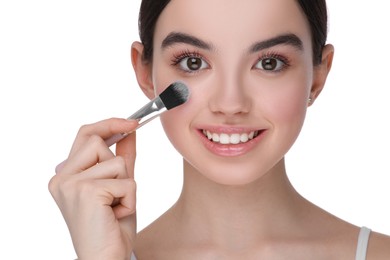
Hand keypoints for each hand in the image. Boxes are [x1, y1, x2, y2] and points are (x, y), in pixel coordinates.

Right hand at [49, 118, 137, 259]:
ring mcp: (71, 184)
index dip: (109, 124)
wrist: (106, 258)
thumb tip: (130, 132)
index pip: (86, 135)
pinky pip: (126, 181)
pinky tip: (116, 215)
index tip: (132, 123)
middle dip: (117, 166)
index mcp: (65, 175)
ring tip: (113, 207)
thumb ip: (122, 158)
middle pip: (99, 143)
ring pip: (117, 161)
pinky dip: (130, 199)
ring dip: (126, 186)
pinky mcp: (86, 191)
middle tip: (114, 194)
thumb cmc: (110, 226)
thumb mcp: (118, 186)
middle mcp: (62, 177)